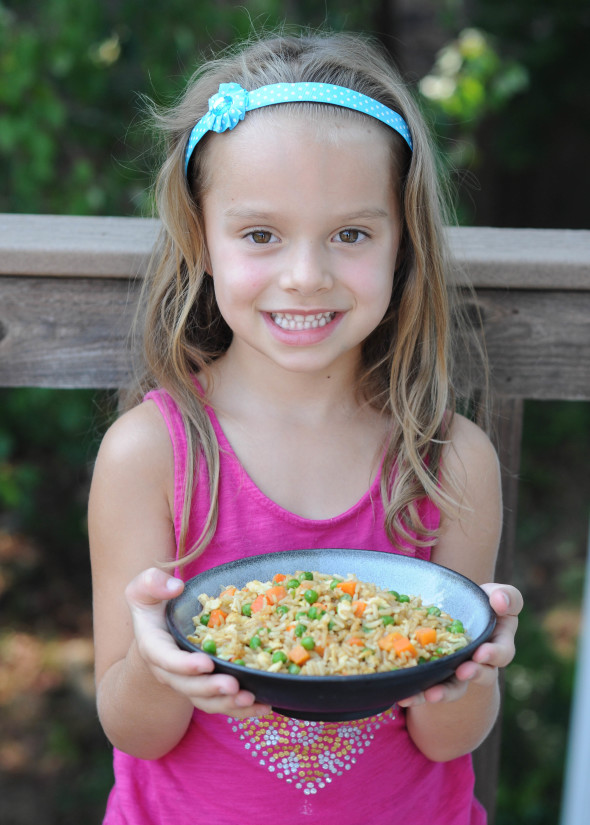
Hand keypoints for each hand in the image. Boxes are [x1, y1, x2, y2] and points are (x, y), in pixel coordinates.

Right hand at [125, 567, 271, 718]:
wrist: (155, 633)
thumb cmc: (154, 606)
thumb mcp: (144, 589)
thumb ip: (152, 583)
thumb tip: (176, 586)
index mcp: (154, 646)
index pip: (166, 659)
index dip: (184, 665)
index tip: (205, 663)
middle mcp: (170, 671)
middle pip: (188, 686)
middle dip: (211, 688)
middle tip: (233, 685)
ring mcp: (188, 683)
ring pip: (206, 701)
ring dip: (228, 704)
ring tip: (251, 699)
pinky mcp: (205, 689)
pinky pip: (222, 704)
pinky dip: (242, 709)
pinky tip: (264, 706)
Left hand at [398, 582, 522, 707]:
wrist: (458, 613)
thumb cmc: (482, 603)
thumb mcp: (497, 596)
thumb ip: (505, 597)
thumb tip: (499, 601)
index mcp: (499, 643)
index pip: (503, 651)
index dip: (493, 654)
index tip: (481, 653)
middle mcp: (482, 663)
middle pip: (483, 675)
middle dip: (474, 674)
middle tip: (463, 671)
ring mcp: (459, 671)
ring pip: (456, 687)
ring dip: (445, 692)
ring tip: (431, 694)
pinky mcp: (439, 675)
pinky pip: (430, 688)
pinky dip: (419, 694)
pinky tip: (404, 697)